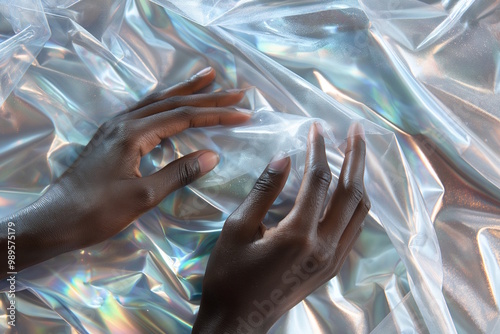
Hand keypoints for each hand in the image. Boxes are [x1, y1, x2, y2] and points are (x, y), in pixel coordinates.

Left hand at [0, 67, 249, 273]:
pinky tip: (170, 101)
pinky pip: (144, 109)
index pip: (183, 117)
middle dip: (206, 96)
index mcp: (133, 133)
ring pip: (156, 101)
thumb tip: (213, 155)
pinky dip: (164, 101)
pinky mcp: (111, 135)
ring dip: (184, 90)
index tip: (242, 112)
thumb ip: (178, 173)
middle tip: (235, 90)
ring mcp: (115, 127)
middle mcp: (124, 122)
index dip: (215, 114)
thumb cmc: (98, 211)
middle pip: (172, 102)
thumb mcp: (143, 196)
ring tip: (207, 78)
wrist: (55, 220)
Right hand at [193, 123, 369, 332]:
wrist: (239, 321)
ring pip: (359, 211)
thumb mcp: (238, 228)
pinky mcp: (332, 267)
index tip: (316, 126)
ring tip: (355, 153)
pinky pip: (354, 228)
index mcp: (298, 235)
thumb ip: (264, 190)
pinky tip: (347, 189)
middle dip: (355, 156)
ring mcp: (333, 259)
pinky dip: (355, 202)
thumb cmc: (229, 275)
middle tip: (357, 129)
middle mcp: (324, 247)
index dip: (318, 149)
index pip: (318, 180)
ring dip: (359, 178)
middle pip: (351, 191)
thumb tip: (286, 157)